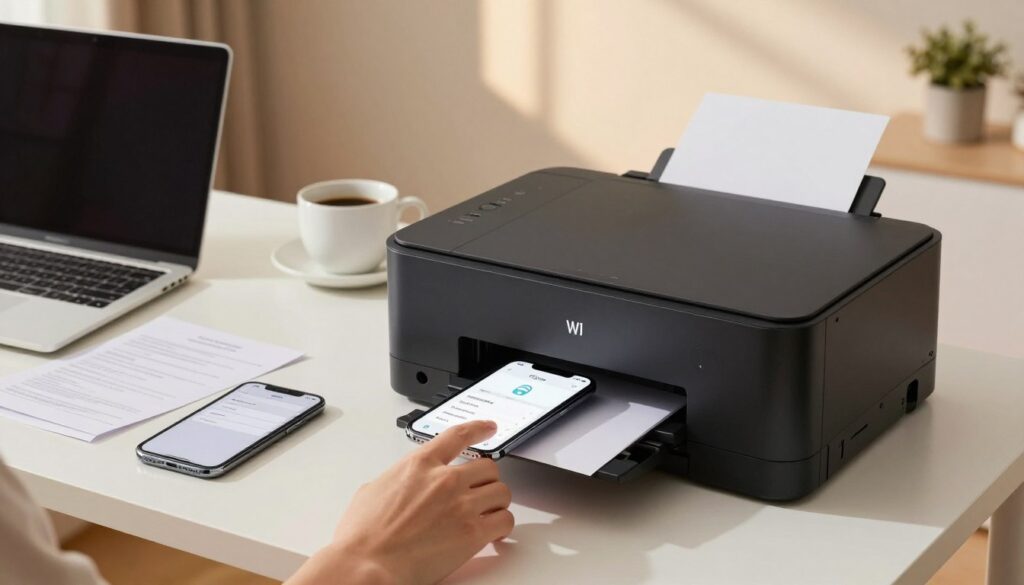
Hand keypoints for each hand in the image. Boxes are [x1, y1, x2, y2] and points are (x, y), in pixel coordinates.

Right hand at [286, 420, 513, 584]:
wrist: (367, 565)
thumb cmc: (363, 536)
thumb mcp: (372, 490)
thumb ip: (397, 480)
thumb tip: (402, 485)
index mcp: (420, 465)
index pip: (458, 436)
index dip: (478, 429)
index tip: (488, 428)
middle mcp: (445, 480)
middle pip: (487, 467)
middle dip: (485, 480)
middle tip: (480, 491)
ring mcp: (461, 505)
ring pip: (501, 491)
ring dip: (496, 502)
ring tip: (487, 513)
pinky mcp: (472, 533)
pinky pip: (504, 520)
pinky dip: (502, 526)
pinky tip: (494, 533)